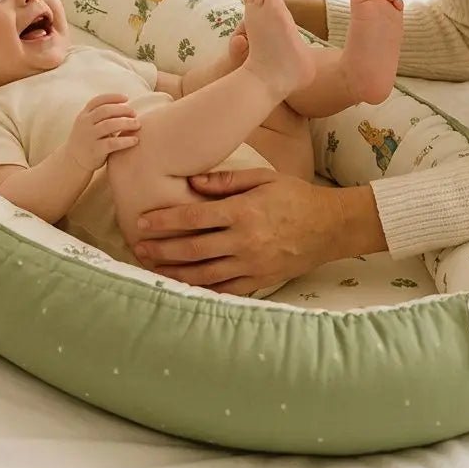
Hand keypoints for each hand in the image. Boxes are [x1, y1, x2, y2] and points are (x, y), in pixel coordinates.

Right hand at [65, 93, 139, 172]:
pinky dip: (125, 141)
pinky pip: (112, 143)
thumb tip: (127, 107)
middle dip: (122, 110)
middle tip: (134, 113)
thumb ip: (103, 116)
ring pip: (109, 125)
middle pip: (105, 110)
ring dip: (126, 123)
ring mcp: (88, 137)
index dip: (112, 97)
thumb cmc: (89, 139)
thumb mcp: (90, 124)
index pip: (98, 101)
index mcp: (84, 115)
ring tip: (137, 125)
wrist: (74, 161)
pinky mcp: (94, 150)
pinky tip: (135, 140)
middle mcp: (84, 124)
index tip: (126, 98)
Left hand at [131, 169, 361, 296]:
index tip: (142, 221)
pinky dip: (200, 289)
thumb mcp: (262, 178)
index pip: (193, 217)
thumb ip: (226, 180)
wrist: (330, 226)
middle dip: (161, 248)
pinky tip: (182, 285)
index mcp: (242, 212)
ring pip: (203, 274)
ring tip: (152, 267)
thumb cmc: (294, 196)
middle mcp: (243, 241)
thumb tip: (192, 182)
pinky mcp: (258, 281)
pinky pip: (223, 290)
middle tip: (138, 247)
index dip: (164, 220)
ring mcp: (251, 265)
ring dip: (173, 272)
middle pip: (192, 248)